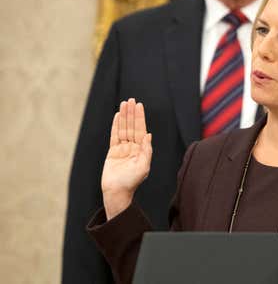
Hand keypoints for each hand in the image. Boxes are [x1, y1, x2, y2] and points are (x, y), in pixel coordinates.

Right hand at [101, 98, 152, 219]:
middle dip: (131, 113)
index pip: (140, 129)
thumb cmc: (132, 182)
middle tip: (131, 100)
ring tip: (124, 104)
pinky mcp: (113, 152)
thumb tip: (149, 135)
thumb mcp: (143, 167)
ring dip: (124, 116)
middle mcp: (133, 147)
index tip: (139, 106)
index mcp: (141, 149)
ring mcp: (123, 148)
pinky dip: (116, 126)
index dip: (139, 117)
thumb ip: (147, 151)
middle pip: (132, 126)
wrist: (117, 192)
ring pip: (123, 129)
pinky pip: (114, 136)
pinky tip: (117, 116)